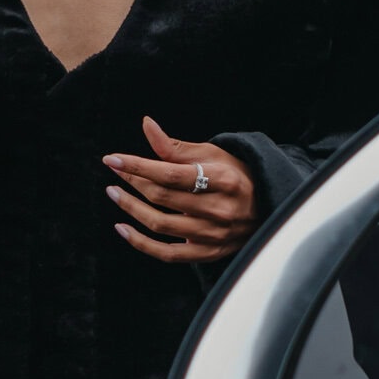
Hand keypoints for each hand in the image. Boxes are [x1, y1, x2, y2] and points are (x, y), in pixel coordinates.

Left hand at [103, 116, 257, 265]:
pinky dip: (141, 243)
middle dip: (132, 182)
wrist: (266, 207)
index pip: (170, 174)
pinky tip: (122, 228)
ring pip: (160, 224)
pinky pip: (167, 253)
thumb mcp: (211, 154)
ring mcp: (213, 234)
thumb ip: (175, 146)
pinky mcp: (207, 252)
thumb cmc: (235, 175)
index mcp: (223, 179)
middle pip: (163, 197)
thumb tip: (146, 124)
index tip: (112, 159)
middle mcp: (219, 209)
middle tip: (115, 171)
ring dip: (131, 208)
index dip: (137, 166)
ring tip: (114, 193)